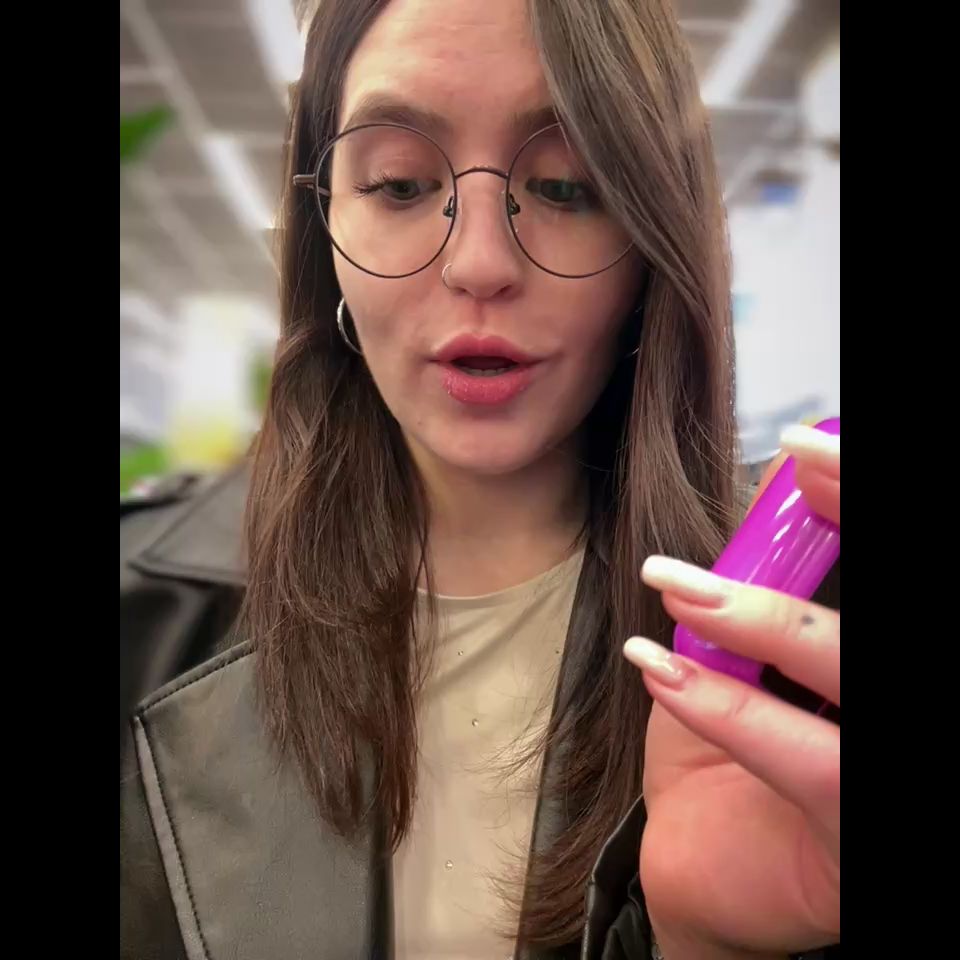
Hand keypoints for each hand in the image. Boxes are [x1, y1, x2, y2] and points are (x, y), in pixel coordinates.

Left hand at [624, 425, 839, 958]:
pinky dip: (727, 707)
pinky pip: (807, 762)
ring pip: (858, 673)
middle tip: (785, 471)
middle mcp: (898, 709)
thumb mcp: (748, 649)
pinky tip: (660, 671)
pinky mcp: (853, 838)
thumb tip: (773, 484)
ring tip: (680, 585)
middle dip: (850, 525)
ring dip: (767, 617)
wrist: (704, 864)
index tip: (812, 449)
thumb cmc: (738, 745)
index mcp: (870, 661)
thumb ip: (772, 581)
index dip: (859, 499)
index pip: (888, 567)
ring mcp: (884, 777)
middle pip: (881, 627)